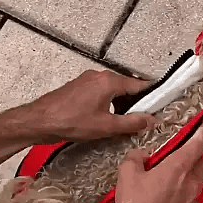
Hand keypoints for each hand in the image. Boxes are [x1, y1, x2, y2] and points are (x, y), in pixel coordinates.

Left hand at [22, 70, 153, 142]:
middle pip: (126, 86)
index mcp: (109, 82)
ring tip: (124, 121)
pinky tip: (107, 118)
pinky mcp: (79, 87)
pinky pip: (101, 92)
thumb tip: (150, 120)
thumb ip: (132, 123)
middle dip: (136, 102)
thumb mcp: (107, 126)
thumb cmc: (71, 121)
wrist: (40, 121)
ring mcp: (88, 80)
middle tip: (143, 118)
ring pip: (113, 90)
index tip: (161, 102)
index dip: (152, 94)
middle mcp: (99, 76)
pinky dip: (109, 103)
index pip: (139, 84)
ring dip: (122, 104)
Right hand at [112, 122, 202, 202]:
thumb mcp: (127, 174)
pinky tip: (168, 197)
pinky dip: (185, 193)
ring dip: (191, 175)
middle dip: (197, 156)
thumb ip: (136, 158)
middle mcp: (191, 183)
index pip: (200, 143)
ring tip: (173, 176)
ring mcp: (193, 201)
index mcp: (179, 168)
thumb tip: (142, 156)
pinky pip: (192, 198)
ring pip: (199, 181)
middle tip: (182, 154)